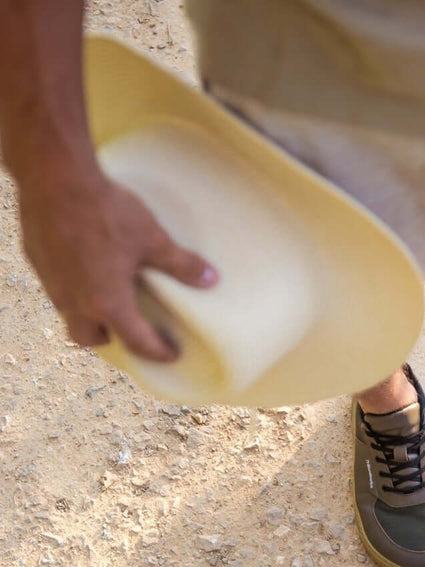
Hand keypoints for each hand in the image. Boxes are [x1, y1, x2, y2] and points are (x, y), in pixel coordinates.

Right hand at [18, 171, 217, 360]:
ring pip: (69, 315)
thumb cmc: (106, 211)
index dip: (157, 352)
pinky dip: (73, 289)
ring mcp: (52, 283)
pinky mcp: (38, 262)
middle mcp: (76, 302)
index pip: (136, 342)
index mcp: (108, 303)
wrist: (54, 178)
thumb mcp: (153, 239)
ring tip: (108, 300)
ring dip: (89, 315)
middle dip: (111, 340)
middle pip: (90, 338)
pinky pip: (56, 288)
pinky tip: (86, 270)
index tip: (170, 355)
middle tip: (130, 330)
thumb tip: (210, 279)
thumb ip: (181, 264)